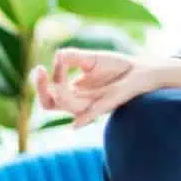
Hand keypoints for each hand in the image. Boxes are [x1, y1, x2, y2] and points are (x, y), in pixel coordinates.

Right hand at [30, 48, 158, 128]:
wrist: (141, 70)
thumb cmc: (115, 66)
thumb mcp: (90, 58)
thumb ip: (72, 57)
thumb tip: (57, 55)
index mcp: (73, 91)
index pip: (49, 92)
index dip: (44, 80)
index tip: (49, 62)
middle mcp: (80, 101)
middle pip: (50, 104)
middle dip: (41, 89)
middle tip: (39, 71)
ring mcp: (94, 104)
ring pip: (70, 106)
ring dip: (61, 93)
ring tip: (57, 80)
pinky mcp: (111, 102)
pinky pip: (95, 113)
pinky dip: (85, 119)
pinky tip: (74, 126)